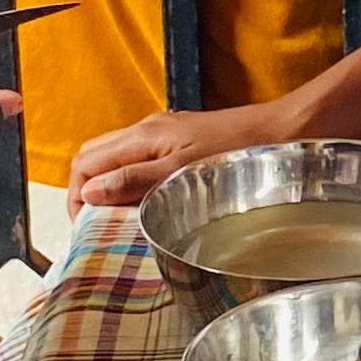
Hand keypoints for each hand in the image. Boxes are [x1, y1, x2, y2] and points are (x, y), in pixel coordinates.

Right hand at [68, 96, 296, 209]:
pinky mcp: (182, 144)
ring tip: (115, 222)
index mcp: (143, 135)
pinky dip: (130, 185)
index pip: (85, 162)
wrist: (286, 133)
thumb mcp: (182, 172)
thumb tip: (90, 192)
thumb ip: (135, 180)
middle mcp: (148, 132)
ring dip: (107, 189)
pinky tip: (145, 207)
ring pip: (116, 161)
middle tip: (92, 228)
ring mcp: (165, 136)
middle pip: (94, 158)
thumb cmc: (240, 153)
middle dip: (84, 192)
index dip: (75, 196)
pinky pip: (140, 163)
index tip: (82, 229)